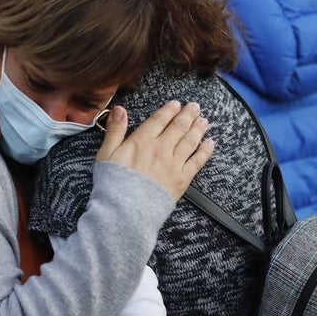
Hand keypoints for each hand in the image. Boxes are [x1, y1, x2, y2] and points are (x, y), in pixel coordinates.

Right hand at [95, 102, 213, 200]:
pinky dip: (205, 151)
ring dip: (198, 129)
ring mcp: (174, 164)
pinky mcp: (182, 179)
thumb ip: (115, 130)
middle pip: (178, 127)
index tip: (176, 104)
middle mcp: (161, 148)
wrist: (126, 211)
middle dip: (188, 115)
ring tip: (204, 121)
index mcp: (142, 141)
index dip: (169, 110)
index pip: (159, 120)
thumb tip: (119, 109)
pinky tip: (210, 143)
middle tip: (195, 107)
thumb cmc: (113, 184)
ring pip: (190, 141)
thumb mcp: (106, 154)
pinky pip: (197, 161)